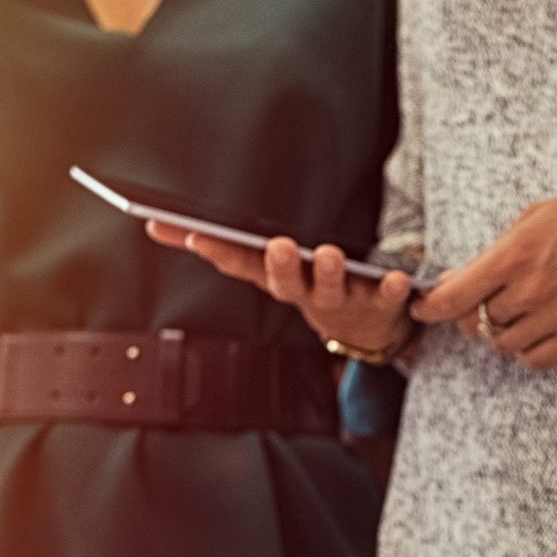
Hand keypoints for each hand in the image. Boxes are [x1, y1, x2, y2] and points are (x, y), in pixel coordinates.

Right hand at [154, 222, 415, 354]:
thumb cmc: (313, 286)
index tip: (195, 233)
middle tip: (279, 246)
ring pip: (331, 289)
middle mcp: (305, 293)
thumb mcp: (269, 267)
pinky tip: (399, 276)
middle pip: (285, 282)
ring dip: (330, 272)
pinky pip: (387, 297)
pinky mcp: (379, 305)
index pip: (239, 263)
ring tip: (331, 255)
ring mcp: (341, 302)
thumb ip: (226, 247)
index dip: (216, 250)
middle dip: (280, 265)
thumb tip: (158, 224)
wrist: (367, 332)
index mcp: (277, 279)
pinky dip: (393, 288)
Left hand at [413, 169, 556, 369]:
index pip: (453, 296)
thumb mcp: (542, 213)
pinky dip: (526, 350)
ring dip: (500, 331)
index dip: (429, 307)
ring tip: (516, 310)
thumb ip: (503, 246)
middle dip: (473, 311)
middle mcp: (531, 290)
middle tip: (484, 298)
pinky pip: (535, 359)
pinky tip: (534, 331)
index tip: (421, 308)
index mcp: (516, 253)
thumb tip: (472, 271)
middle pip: (477, 321)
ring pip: (504, 343)